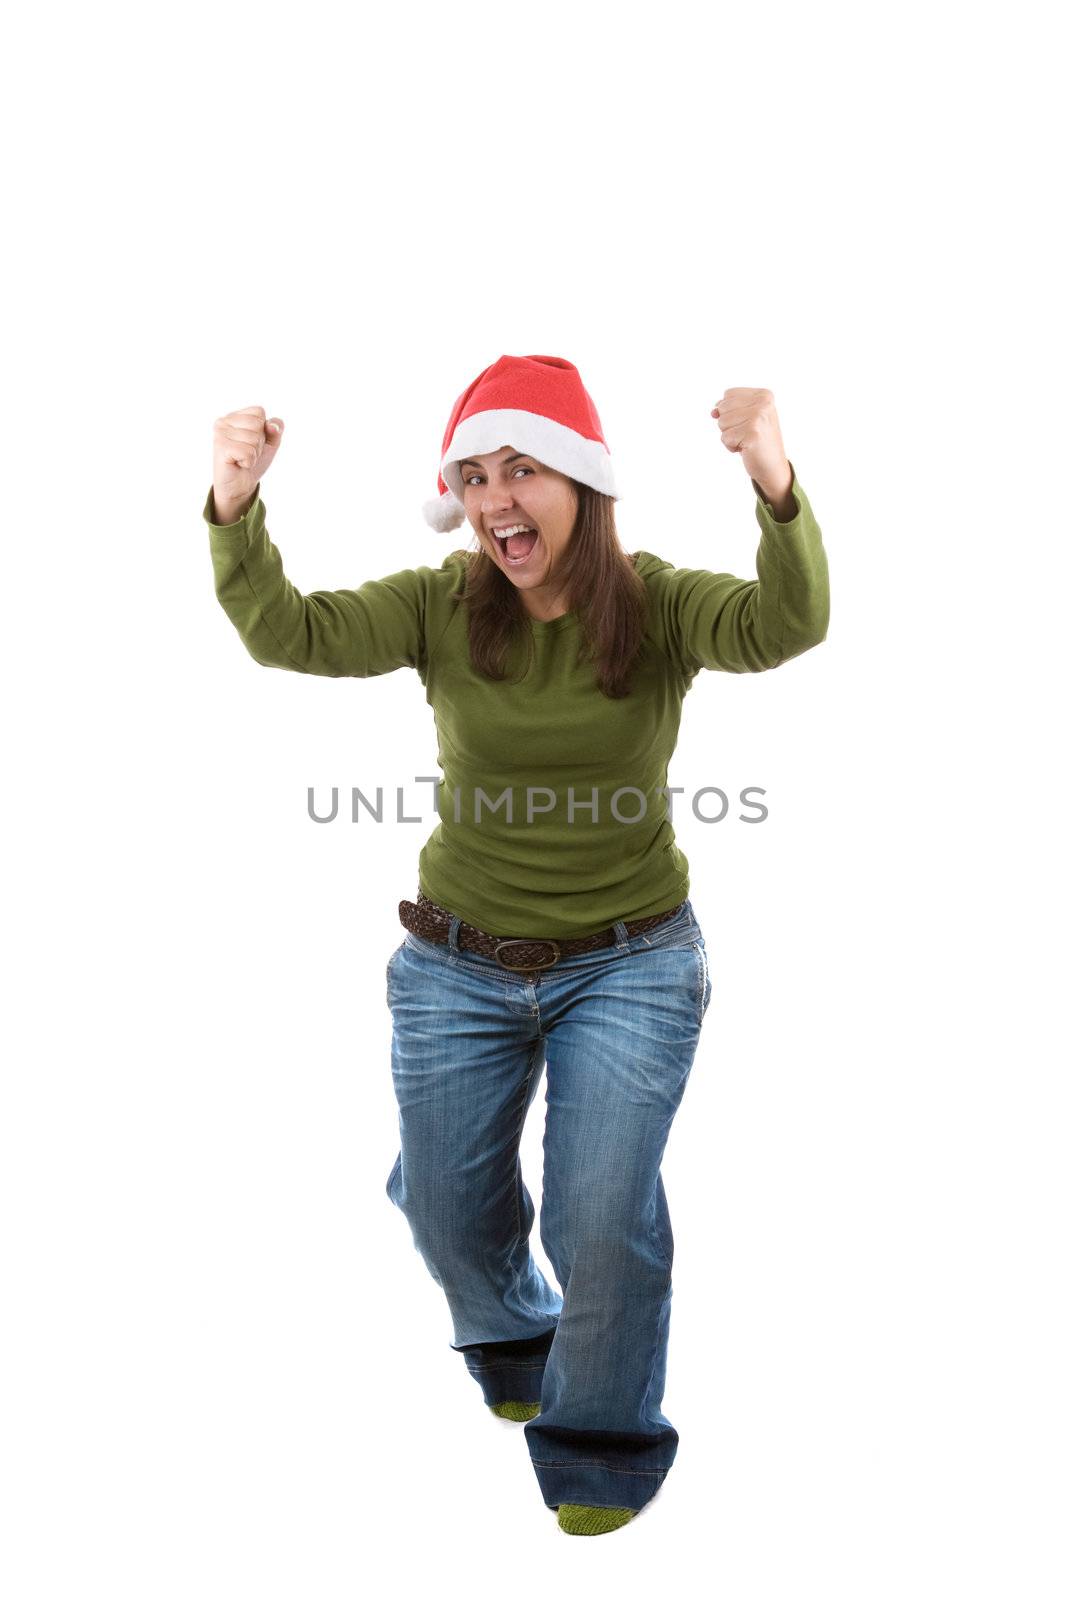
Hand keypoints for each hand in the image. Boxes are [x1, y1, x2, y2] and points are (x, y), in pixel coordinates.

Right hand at [212, 405, 284, 518]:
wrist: (240, 485)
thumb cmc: (253, 462)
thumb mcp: (270, 442)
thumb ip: (276, 428)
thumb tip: (272, 426)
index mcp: (234, 416)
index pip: (259, 411)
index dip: (263, 430)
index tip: (252, 442)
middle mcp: (224, 421)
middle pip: (257, 424)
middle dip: (258, 442)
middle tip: (247, 452)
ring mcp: (220, 433)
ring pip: (254, 438)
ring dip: (254, 453)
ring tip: (242, 458)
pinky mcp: (221, 448)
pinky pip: (248, 452)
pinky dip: (248, 461)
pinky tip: (238, 464)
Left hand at [710, 388, 790, 502]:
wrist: (773, 466)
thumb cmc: (757, 440)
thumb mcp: (746, 418)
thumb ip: (728, 409)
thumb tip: (713, 412)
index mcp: (764, 394)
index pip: (728, 395)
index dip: (730, 412)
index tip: (747, 422)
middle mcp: (763, 403)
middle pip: (723, 408)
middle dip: (729, 424)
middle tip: (746, 433)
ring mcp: (759, 417)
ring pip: (722, 423)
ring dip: (730, 436)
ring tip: (746, 440)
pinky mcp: (753, 433)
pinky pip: (725, 438)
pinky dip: (731, 447)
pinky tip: (746, 448)